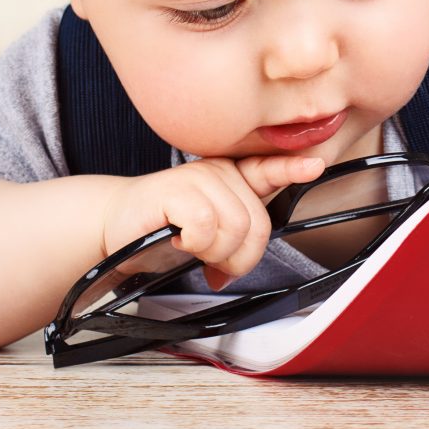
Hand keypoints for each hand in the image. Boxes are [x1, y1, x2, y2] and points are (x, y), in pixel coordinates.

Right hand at [100, 155, 325, 289]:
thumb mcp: (210, 232)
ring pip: (234, 227)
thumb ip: (236, 235)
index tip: (314, 165)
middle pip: (256, 224)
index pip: (268, 169)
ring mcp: (196, 177)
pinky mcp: (173, 190)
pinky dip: (193, 245)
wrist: (114, 226)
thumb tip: (242, 262)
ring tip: (192, 248)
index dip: (292, 168)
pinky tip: (177, 239)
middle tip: (213, 263)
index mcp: (232, 177)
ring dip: (213, 253)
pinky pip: (204, 226)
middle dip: (238, 258)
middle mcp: (218, 171)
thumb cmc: (164, 229)